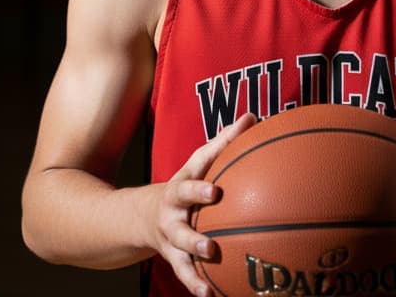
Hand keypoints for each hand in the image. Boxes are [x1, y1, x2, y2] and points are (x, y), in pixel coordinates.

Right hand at [150, 112, 255, 296]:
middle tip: (209, 233)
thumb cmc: (186, 184)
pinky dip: (195, 283)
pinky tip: (210, 294)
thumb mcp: (200, 162)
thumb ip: (225, 142)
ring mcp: (170, 232)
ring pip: (179, 244)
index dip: (201, 183)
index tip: (215, 192)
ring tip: (209, 259)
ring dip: (193, 253)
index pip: (192, 177)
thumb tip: (253, 117)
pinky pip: (183, 271)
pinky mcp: (171, 255)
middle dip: (193, 219)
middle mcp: (173, 207)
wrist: (142, 214)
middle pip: (180, 210)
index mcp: (183, 182)